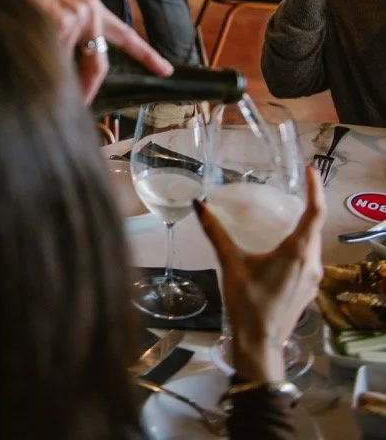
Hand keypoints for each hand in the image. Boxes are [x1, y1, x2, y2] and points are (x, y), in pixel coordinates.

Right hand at [0, 0, 172, 101]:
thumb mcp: (49, 13)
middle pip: (98, 65)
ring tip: (26, 52)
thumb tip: (74, 75)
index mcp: (88, 8)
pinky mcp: (62, 23)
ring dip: (51, 71)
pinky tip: (20, 43)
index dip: (147, 54)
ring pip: (71, 67)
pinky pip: (56, 61)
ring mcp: (76, 16)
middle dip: (86, 88)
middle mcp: (88, 10)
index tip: (167, 70)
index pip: (125, 34)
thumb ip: (69, 37)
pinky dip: (39, 63)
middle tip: (77, 105)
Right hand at [194, 165, 324, 380]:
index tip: (310, 170)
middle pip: (316, 226)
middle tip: (294, 185)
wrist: (260, 346)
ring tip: (286, 211)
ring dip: (304, 225)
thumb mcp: (230, 264)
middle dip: (308, 204)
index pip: (315, 212)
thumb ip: (215, 232)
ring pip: (314, 243)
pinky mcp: (308, 289)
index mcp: (297, 252)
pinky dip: (301, 243)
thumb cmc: (248, 304)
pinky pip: (310, 258)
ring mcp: (313, 278)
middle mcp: (312, 263)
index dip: (315, 188)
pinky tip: (282, 243)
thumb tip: (199, 204)